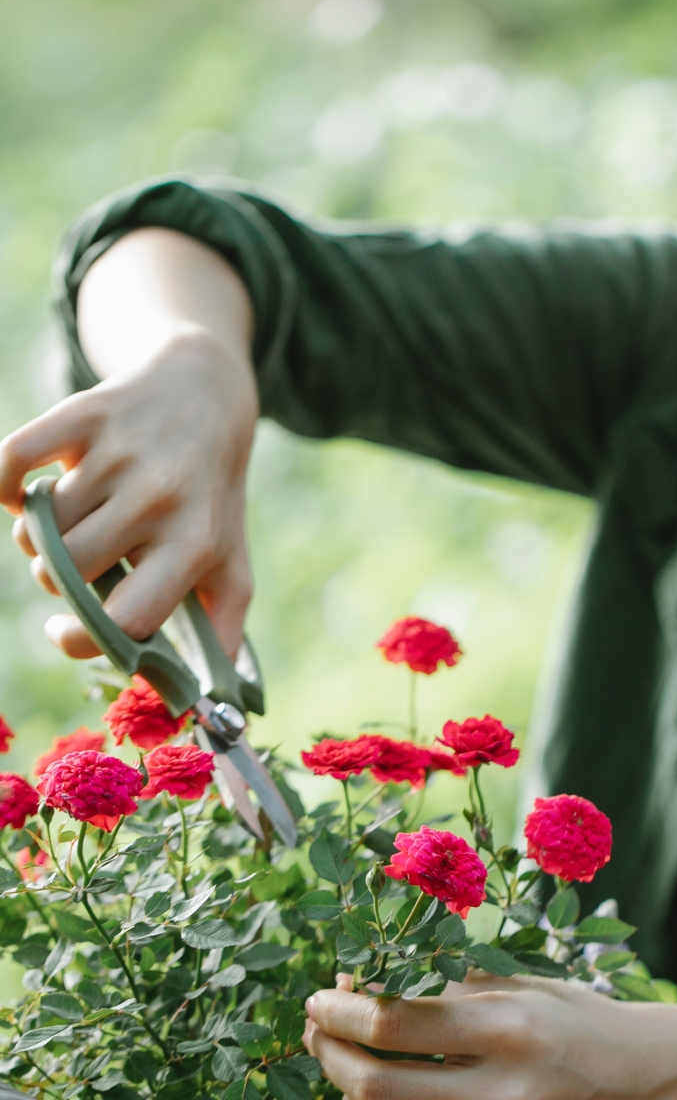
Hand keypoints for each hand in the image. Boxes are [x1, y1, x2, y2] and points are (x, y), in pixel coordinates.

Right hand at [0, 230, 256, 657]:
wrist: (204, 394)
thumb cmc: (210, 496)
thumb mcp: (230, 561)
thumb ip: (220, 631)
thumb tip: (206, 705)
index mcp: (194, 544)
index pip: (125, 618)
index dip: (82, 639)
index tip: (66, 632)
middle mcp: (160, 497)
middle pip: (65, 572)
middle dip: (54, 581)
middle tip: (72, 566)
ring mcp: (122, 454)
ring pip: (37, 527)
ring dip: (34, 536)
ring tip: (64, 525)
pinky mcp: (85, 413)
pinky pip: (11, 462)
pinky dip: (5, 485)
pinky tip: (25, 491)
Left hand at [304, 975, 649, 1099]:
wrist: (638, 1084)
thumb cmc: (567, 1019)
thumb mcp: (513, 982)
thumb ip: (435, 983)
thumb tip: (352, 988)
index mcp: (507, 1030)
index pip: (393, 1024)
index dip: (341, 1010)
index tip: (322, 999)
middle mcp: (502, 1097)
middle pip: (375, 1087)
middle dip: (330, 1054)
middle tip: (322, 1032)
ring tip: (346, 1078)